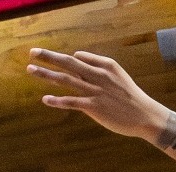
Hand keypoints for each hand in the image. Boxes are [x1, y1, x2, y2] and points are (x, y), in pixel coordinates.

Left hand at [28, 49, 169, 140]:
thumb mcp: (116, 74)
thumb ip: (96, 65)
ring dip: (46, 74)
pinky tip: (45, 99)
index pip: (78, 58)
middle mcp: (99, 75)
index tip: (52, 61)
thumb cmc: (129, 96)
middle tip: (32, 52)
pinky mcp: (94, 107)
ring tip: (30, 69)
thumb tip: (76, 56)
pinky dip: (58, 100)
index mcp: (105, 65)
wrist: (145, 115)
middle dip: (49, 57)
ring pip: (66, 80)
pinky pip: (72, 102)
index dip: (64, 60)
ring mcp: (96, 91)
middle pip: (68, 63)